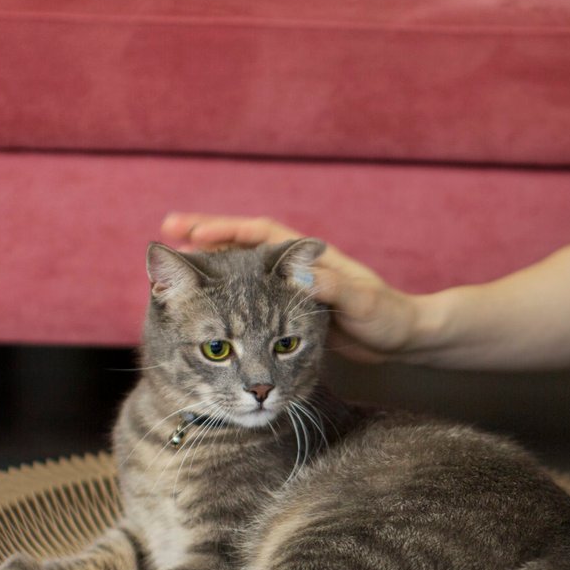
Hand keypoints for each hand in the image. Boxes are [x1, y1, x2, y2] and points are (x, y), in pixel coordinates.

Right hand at [160, 212, 418, 362]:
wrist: (405, 340)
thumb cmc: (388, 317)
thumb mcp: (362, 303)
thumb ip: (331, 288)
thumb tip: (296, 272)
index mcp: (308, 256)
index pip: (256, 233)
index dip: (221, 229)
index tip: (187, 231)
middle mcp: (294, 269)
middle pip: (239, 251)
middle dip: (202, 246)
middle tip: (164, 247)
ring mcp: (290, 292)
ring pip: (240, 277)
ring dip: (210, 276)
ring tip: (172, 282)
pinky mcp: (289, 318)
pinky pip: (249, 305)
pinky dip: (225, 305)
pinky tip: (205, 317)